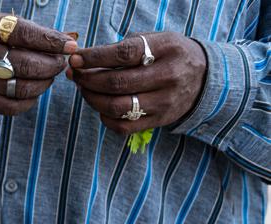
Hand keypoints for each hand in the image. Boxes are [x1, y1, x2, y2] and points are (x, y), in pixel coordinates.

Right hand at [0, 11, 76, 115]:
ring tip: (49, 75)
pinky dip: (30, 100)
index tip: (69, 46)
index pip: (25, 34)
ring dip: (44, 83)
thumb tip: (65, 43)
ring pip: (22, 88)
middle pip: (26, 65)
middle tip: (60, 63)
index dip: (51, 41)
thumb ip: (29, 31)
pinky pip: (13, 106)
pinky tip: (34, 90)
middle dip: (51, 65)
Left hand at [68, 32, 206, 133]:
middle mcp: (167, 76)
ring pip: (116, 107)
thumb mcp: (156, 40)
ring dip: (92, 99)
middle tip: (75, 75)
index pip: (123, 54)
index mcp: (166, 49)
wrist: (205, 78)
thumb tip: (85, 59)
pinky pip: (123, 126)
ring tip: (84, 89)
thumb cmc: (169, 55)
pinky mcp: (159, 120)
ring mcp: (164, 102)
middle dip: (88, 80)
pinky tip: (100, 105)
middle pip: (116, 83)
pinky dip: (104, 117)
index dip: (94, 57)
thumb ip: (125, 47)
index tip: (75, 59)